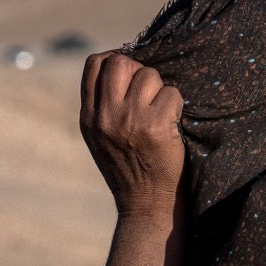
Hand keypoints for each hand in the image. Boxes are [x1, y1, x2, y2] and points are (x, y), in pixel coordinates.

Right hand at [77, 51, 187, 219]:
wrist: (146, 206)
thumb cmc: (129, 169)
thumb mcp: (100, 138)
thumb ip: (102, 105)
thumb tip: (123, 64)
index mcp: (88, 117)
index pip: (95, 64)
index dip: (115, 60)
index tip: (129, 75)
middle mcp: (105, 116)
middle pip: (120, 61)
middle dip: (139, 70)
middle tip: (148, 92)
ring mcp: (129, 119)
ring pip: (149, 74)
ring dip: (161, 89)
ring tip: (160, 113)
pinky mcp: (156, 126)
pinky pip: (172, 93)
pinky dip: (177, 105)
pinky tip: (172, 124)